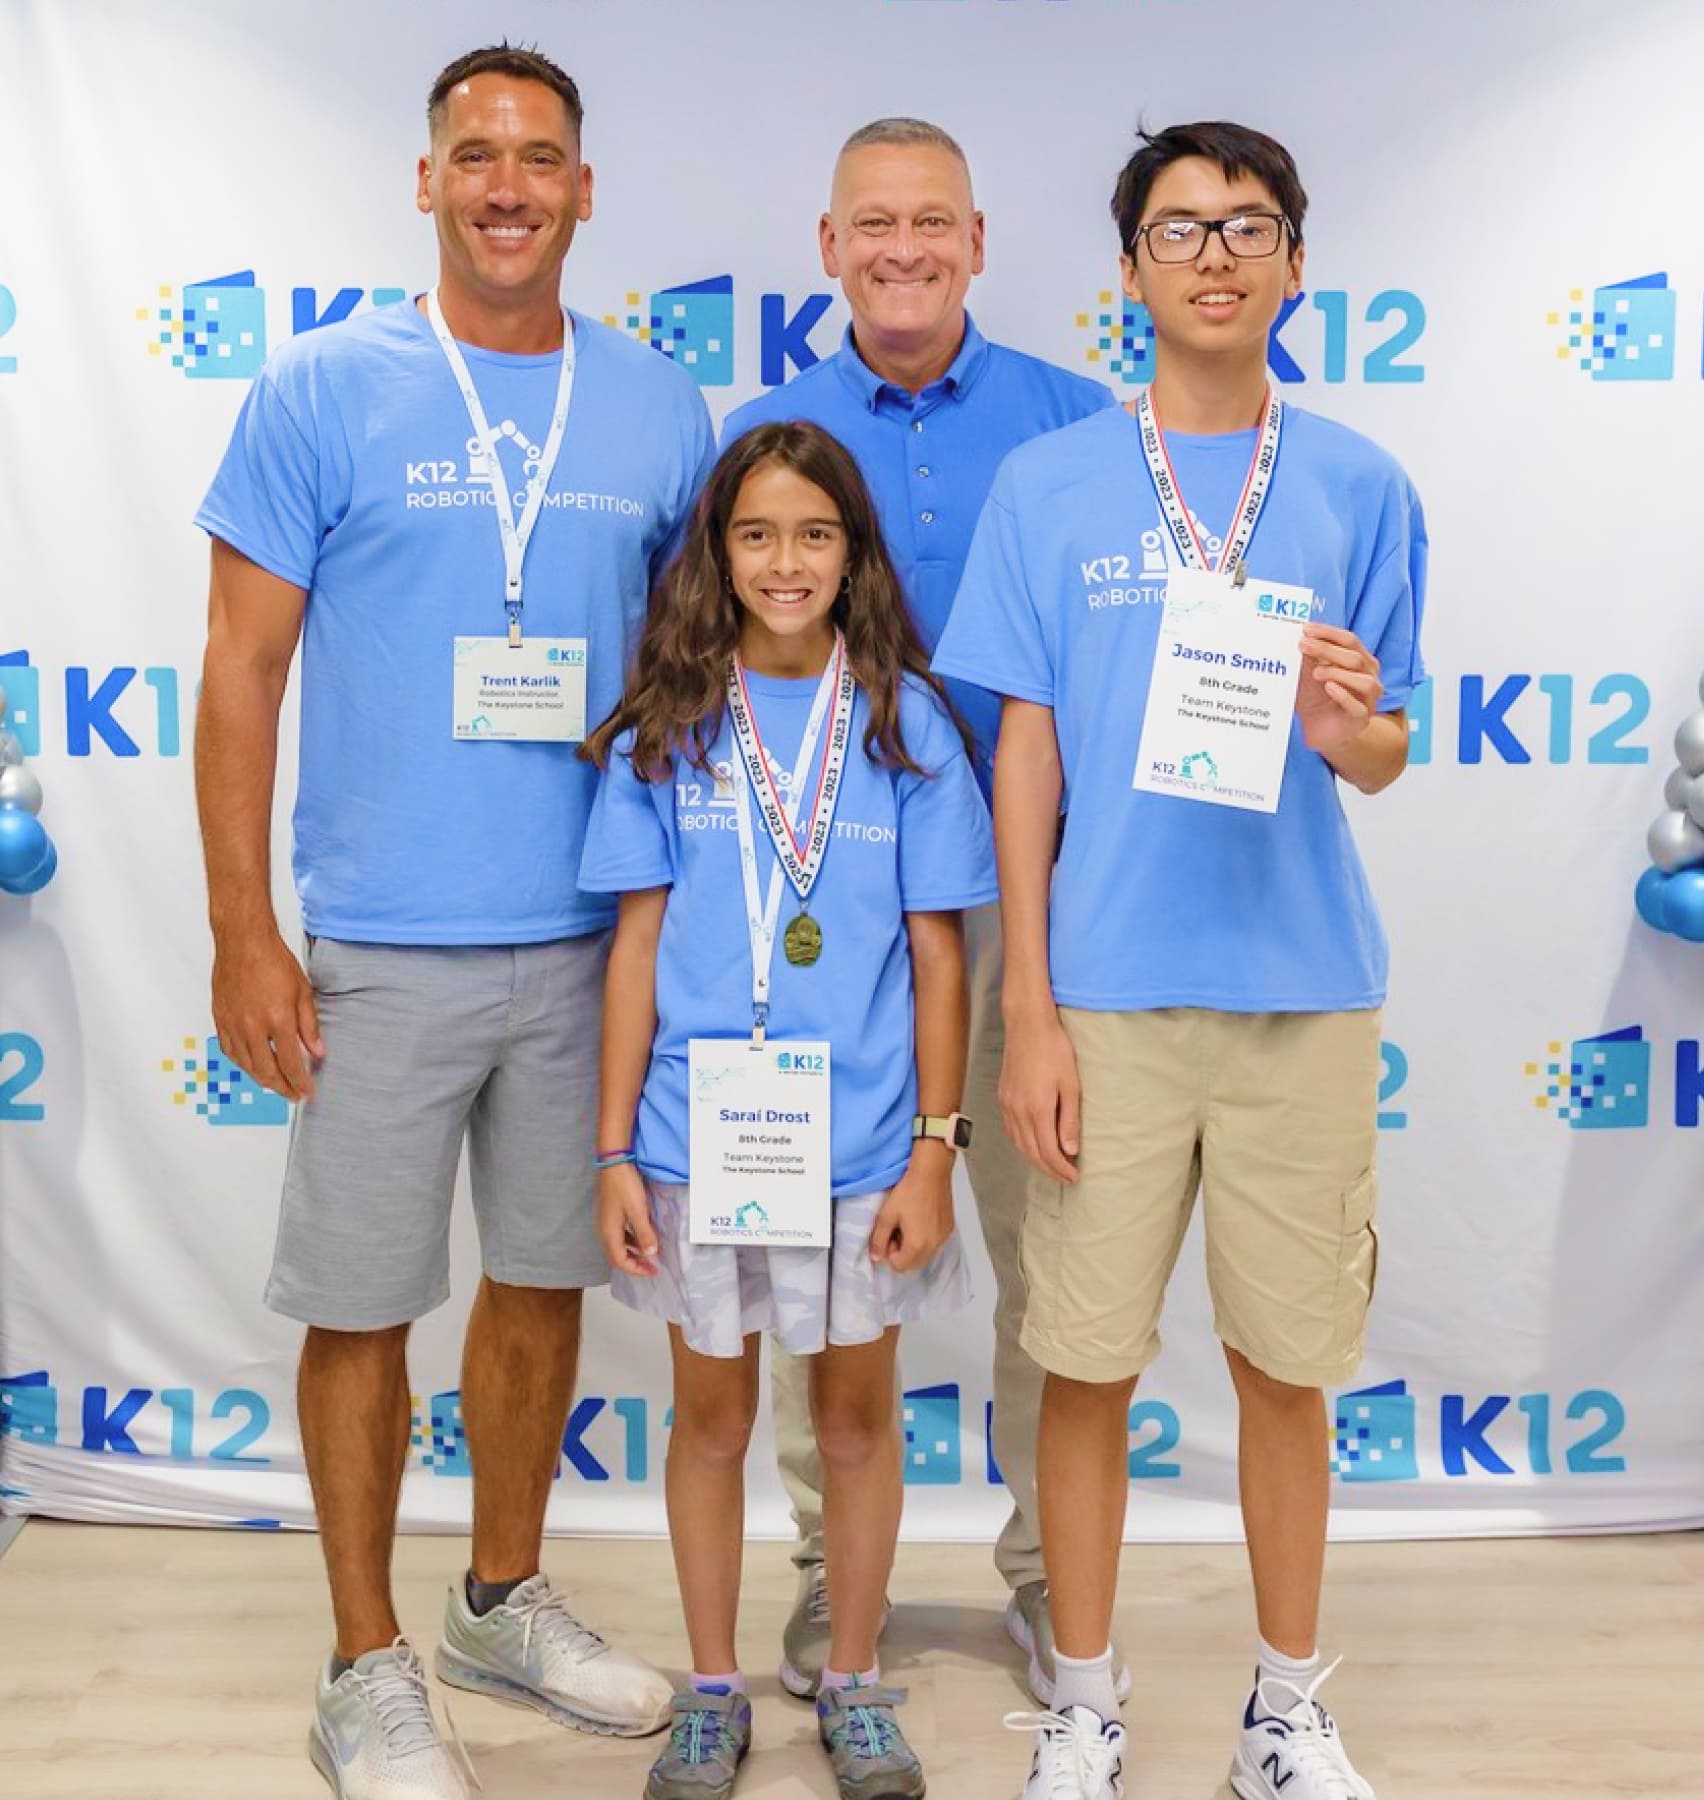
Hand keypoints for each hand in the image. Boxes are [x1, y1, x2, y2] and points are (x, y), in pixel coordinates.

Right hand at [211, 928, 324, 1101]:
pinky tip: (252, 1066)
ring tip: (276, 1085)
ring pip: (246, 1065)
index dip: (300, 1082)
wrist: (243, 942)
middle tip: (293, 1095)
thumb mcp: (302, 992)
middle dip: (282, 1087)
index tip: (307, 1091)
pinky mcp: (220, 1020)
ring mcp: (233, 1025)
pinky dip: (242, 1064)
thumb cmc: (273, 961)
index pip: (290, 1063)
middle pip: (267, 1071)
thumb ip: (309, 1026)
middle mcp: (253, 1027)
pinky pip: (230, 1051)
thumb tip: (318, 1051)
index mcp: (277, 1020)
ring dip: (262, 1080)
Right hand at [599, 1162, 658, 1276]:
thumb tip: (650, 1254)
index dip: (637, 1270)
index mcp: (609, 1233)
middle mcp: (604, 1231)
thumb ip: (644, 1234)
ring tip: (651, 1254)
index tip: (653, 1271)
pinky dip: (632, 1240)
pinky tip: (643, 1237)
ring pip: (619, 1245)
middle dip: (635, 1264)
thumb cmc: (625, 1187)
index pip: (620, 1261)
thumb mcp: (638, 1211)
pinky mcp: (611, 1214)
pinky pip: (621, 1234)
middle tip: (653, 1267)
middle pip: (618, 1256)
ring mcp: (606, 1222)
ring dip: (634, 1252)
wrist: (614, 1163)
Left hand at [869, 1150, 954, 1273]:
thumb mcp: (887, 1215)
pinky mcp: (949, 1229)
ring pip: (924, 1255)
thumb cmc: (908, 1192)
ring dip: (913, 1247)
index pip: (899, 1267)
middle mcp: (934, 1247)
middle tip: (897, 1229)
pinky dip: (925, 1239)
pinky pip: (934, 1244)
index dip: (889, 1252)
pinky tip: (921, 1219)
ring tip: (909, 1223)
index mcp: (917, 1246)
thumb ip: (879, 1239)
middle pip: (913, 1264)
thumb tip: (876, 1258)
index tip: (889, 1234)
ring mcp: (943, 1238)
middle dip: (902, 1253)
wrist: (932, 1172)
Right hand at [999, 1007, 1079, 1182]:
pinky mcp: (1003, 1097)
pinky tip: (1032, 1144)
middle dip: (1049, 1169)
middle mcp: (1018, 1112)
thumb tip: (1071, 1150)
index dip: (1061, 1169)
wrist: (1028, 1024)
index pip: (1048, 1152)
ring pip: (1019, 1144)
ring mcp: (1007, 1104)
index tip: (1074, 1177)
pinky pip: (1010, 1130)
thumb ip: (1070, 1120)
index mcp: (1037, 1110)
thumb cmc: (1054, 1049)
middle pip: (1032, 1153)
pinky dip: (1022, 1144)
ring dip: (1034, 1159)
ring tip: (1051, 1165)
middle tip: (1066, 1177)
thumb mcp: (1071, 1085)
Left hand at [1295, 624, 1383, 751]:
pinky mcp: (1361, 719)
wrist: (1318, 730)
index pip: (1350, 640)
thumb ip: (1309, 657)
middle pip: (1355, 658)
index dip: (1329, 633)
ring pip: (1364, 681)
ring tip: (1315, 672)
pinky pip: (1357, 706)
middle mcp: (1369, 676)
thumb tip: (1301, 635)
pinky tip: (1329, 687)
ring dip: (1338, 673)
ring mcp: (1368, 699)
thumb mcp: (1309, 673)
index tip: (1306, 629)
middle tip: (1303, 645)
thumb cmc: (1316, 698)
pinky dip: (1343, 695)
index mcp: (1360, 661)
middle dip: (1327, 649)